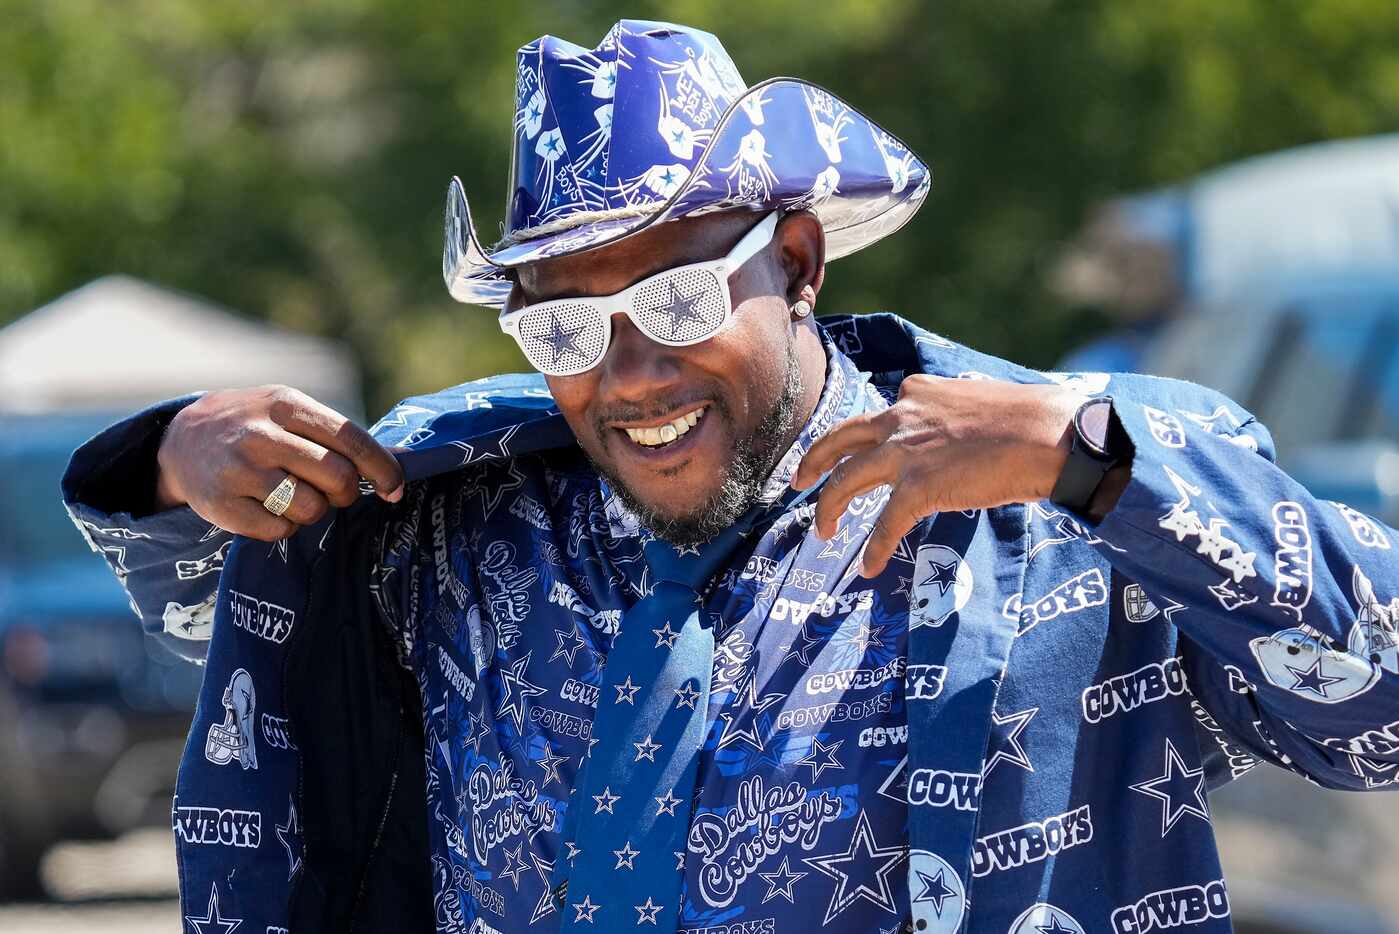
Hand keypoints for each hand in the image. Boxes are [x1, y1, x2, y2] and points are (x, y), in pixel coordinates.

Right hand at [154, 385, 404, 540]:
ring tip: (293, 495)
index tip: (396, 489)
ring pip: (310, 509)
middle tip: (335, 492)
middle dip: (346, 493)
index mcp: (286, 404)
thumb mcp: (289, 412)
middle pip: (337, 477)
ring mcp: (238, 470)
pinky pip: (279, 531)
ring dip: (313, 510)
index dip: (382, 468)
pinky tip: (269, 508)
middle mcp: (260, 434)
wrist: (182, 439)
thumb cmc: (256, 426)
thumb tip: (397, 465)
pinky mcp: (221, 504)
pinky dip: (284, 527)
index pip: (350, 439)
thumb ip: (335, 434)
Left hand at [792, 375, 1080, 575]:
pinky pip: (886, 525)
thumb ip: (955, 412)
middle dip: (814, 461)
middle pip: (839, 440)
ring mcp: (906, 452)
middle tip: (799, 480)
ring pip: (847, 481)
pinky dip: (875, 548)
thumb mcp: (980, 399)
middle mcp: (901, 417)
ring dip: (829, 508)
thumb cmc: (1031, 419)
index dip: (863, 438)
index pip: (878, 416)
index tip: (852, 452)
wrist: (1049, 435)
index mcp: (917, 393)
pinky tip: (868, 568)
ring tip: (823, 532)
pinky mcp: (919, 487)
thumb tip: (961, 424)